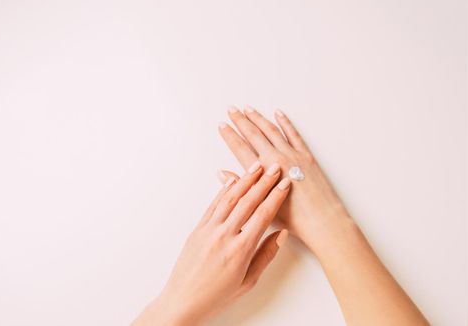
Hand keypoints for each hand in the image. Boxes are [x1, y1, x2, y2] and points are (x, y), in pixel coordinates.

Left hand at [132, 161, 290, 325]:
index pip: (263, 215)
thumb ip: (265, 255)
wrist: (183, 301)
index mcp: (240, 250)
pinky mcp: (198, 229)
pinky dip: (224, 190)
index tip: (285, 184)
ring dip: (244, 180)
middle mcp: (224, 235)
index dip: (275, 197)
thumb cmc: (216, 296)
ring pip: (229, 198)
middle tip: (275, 168)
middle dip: (263, 182)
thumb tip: (281, 234)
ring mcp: (208, 230)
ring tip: (256, 167)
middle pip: (248, 201)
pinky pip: (213, 205)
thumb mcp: (248, 281)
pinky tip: (233, 181)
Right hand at [218, 106, 354, 254]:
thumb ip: (242, 187)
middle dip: (241, 120)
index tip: (222, 125)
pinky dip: (285, 122)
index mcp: (263, 172)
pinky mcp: (307, 156)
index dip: (229, 135)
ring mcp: (292, 155)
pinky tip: (278, 113)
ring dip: (259, 118)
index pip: (240, 148)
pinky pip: (294, 134)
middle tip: (231, 110)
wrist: (322, 220)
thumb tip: (223, 174)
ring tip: (249, 108)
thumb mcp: (261, 206)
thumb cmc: (293, 220)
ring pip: (272, 131)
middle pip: (254, 134)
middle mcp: (276, 159)